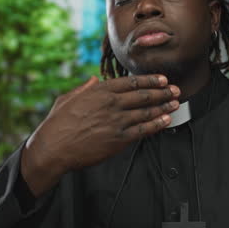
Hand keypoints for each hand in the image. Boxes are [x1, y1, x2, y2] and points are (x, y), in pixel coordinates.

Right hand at [20, 74, 179, 195]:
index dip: (150, 80)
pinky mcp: (119, 139)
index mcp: (99, 92)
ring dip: (164, 106)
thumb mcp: (67, 98)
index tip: (162, 79)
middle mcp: (110, 104)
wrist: (53, 148)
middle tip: (175, 90)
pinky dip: (157, 124)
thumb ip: (84, 88)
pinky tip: (166, 120)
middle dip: (162, 92)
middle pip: (143, 95)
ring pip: (146, 111)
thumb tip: (94, 79)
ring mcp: (116, 121)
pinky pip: (143, 130)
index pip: (131, 82)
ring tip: (175, 103)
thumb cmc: (57, 125)